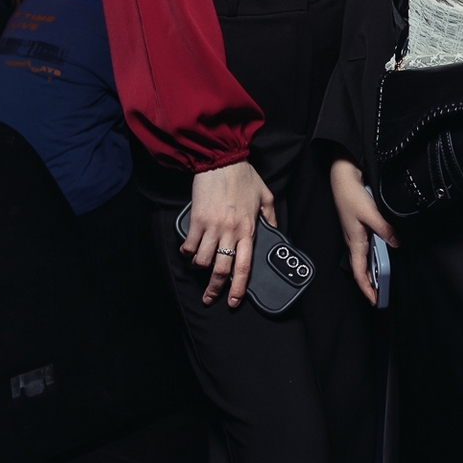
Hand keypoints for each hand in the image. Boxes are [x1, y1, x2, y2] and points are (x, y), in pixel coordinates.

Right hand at [181, 161, 276, 307]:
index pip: (244, 267)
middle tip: (209, 298)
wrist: (221, 160)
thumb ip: (271, 215)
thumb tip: (275, 230)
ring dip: (199, 268)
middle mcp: (231, 232)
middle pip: (221, 270)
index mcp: (249, 229)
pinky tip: (188, 251)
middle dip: (214, 289)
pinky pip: (189, 245)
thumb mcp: (265, 195)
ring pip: (202, 261)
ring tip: (198, 266)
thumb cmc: (243, 176)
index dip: (238, 288)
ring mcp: (212, 227)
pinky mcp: (197, 220)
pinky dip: (187, 252)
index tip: (234, 302)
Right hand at [330, 157, 397, 304]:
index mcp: (355, 242)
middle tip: (380, 297)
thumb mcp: (370, 213)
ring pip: (362, 261)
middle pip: (360, 270)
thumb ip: (384, 229)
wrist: (342, 179)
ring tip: (380, 284)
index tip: (374, 300)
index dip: (366, 288)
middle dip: (369, 285)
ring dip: (370, 274)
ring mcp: (354, 236)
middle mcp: (353, 242)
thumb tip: (395, 243)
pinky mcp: (356, 229)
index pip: (359, 272)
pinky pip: (364, 250)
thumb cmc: (352, 195)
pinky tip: (379, 259)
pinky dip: (371, 260)